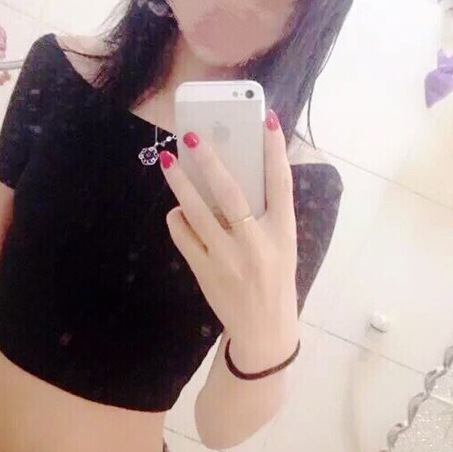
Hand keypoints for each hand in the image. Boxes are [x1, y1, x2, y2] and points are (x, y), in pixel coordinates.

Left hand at [159, 109, 298, 367]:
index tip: (268, 120)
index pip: (281, 184)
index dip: (275, 150)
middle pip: (231, 194)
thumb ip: (266, 215)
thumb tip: (236, 172)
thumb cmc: (275, 279)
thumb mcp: (283, 246)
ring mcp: (229, 260)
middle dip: (211, 161)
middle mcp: (257, 245)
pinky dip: (178, 218)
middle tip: (193, 136)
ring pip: (197, 212)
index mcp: (283, 234)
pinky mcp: (206, 272)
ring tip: (169, 162)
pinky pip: (183, 235)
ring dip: (180, 184)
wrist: (264, 331)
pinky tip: (178, 211)